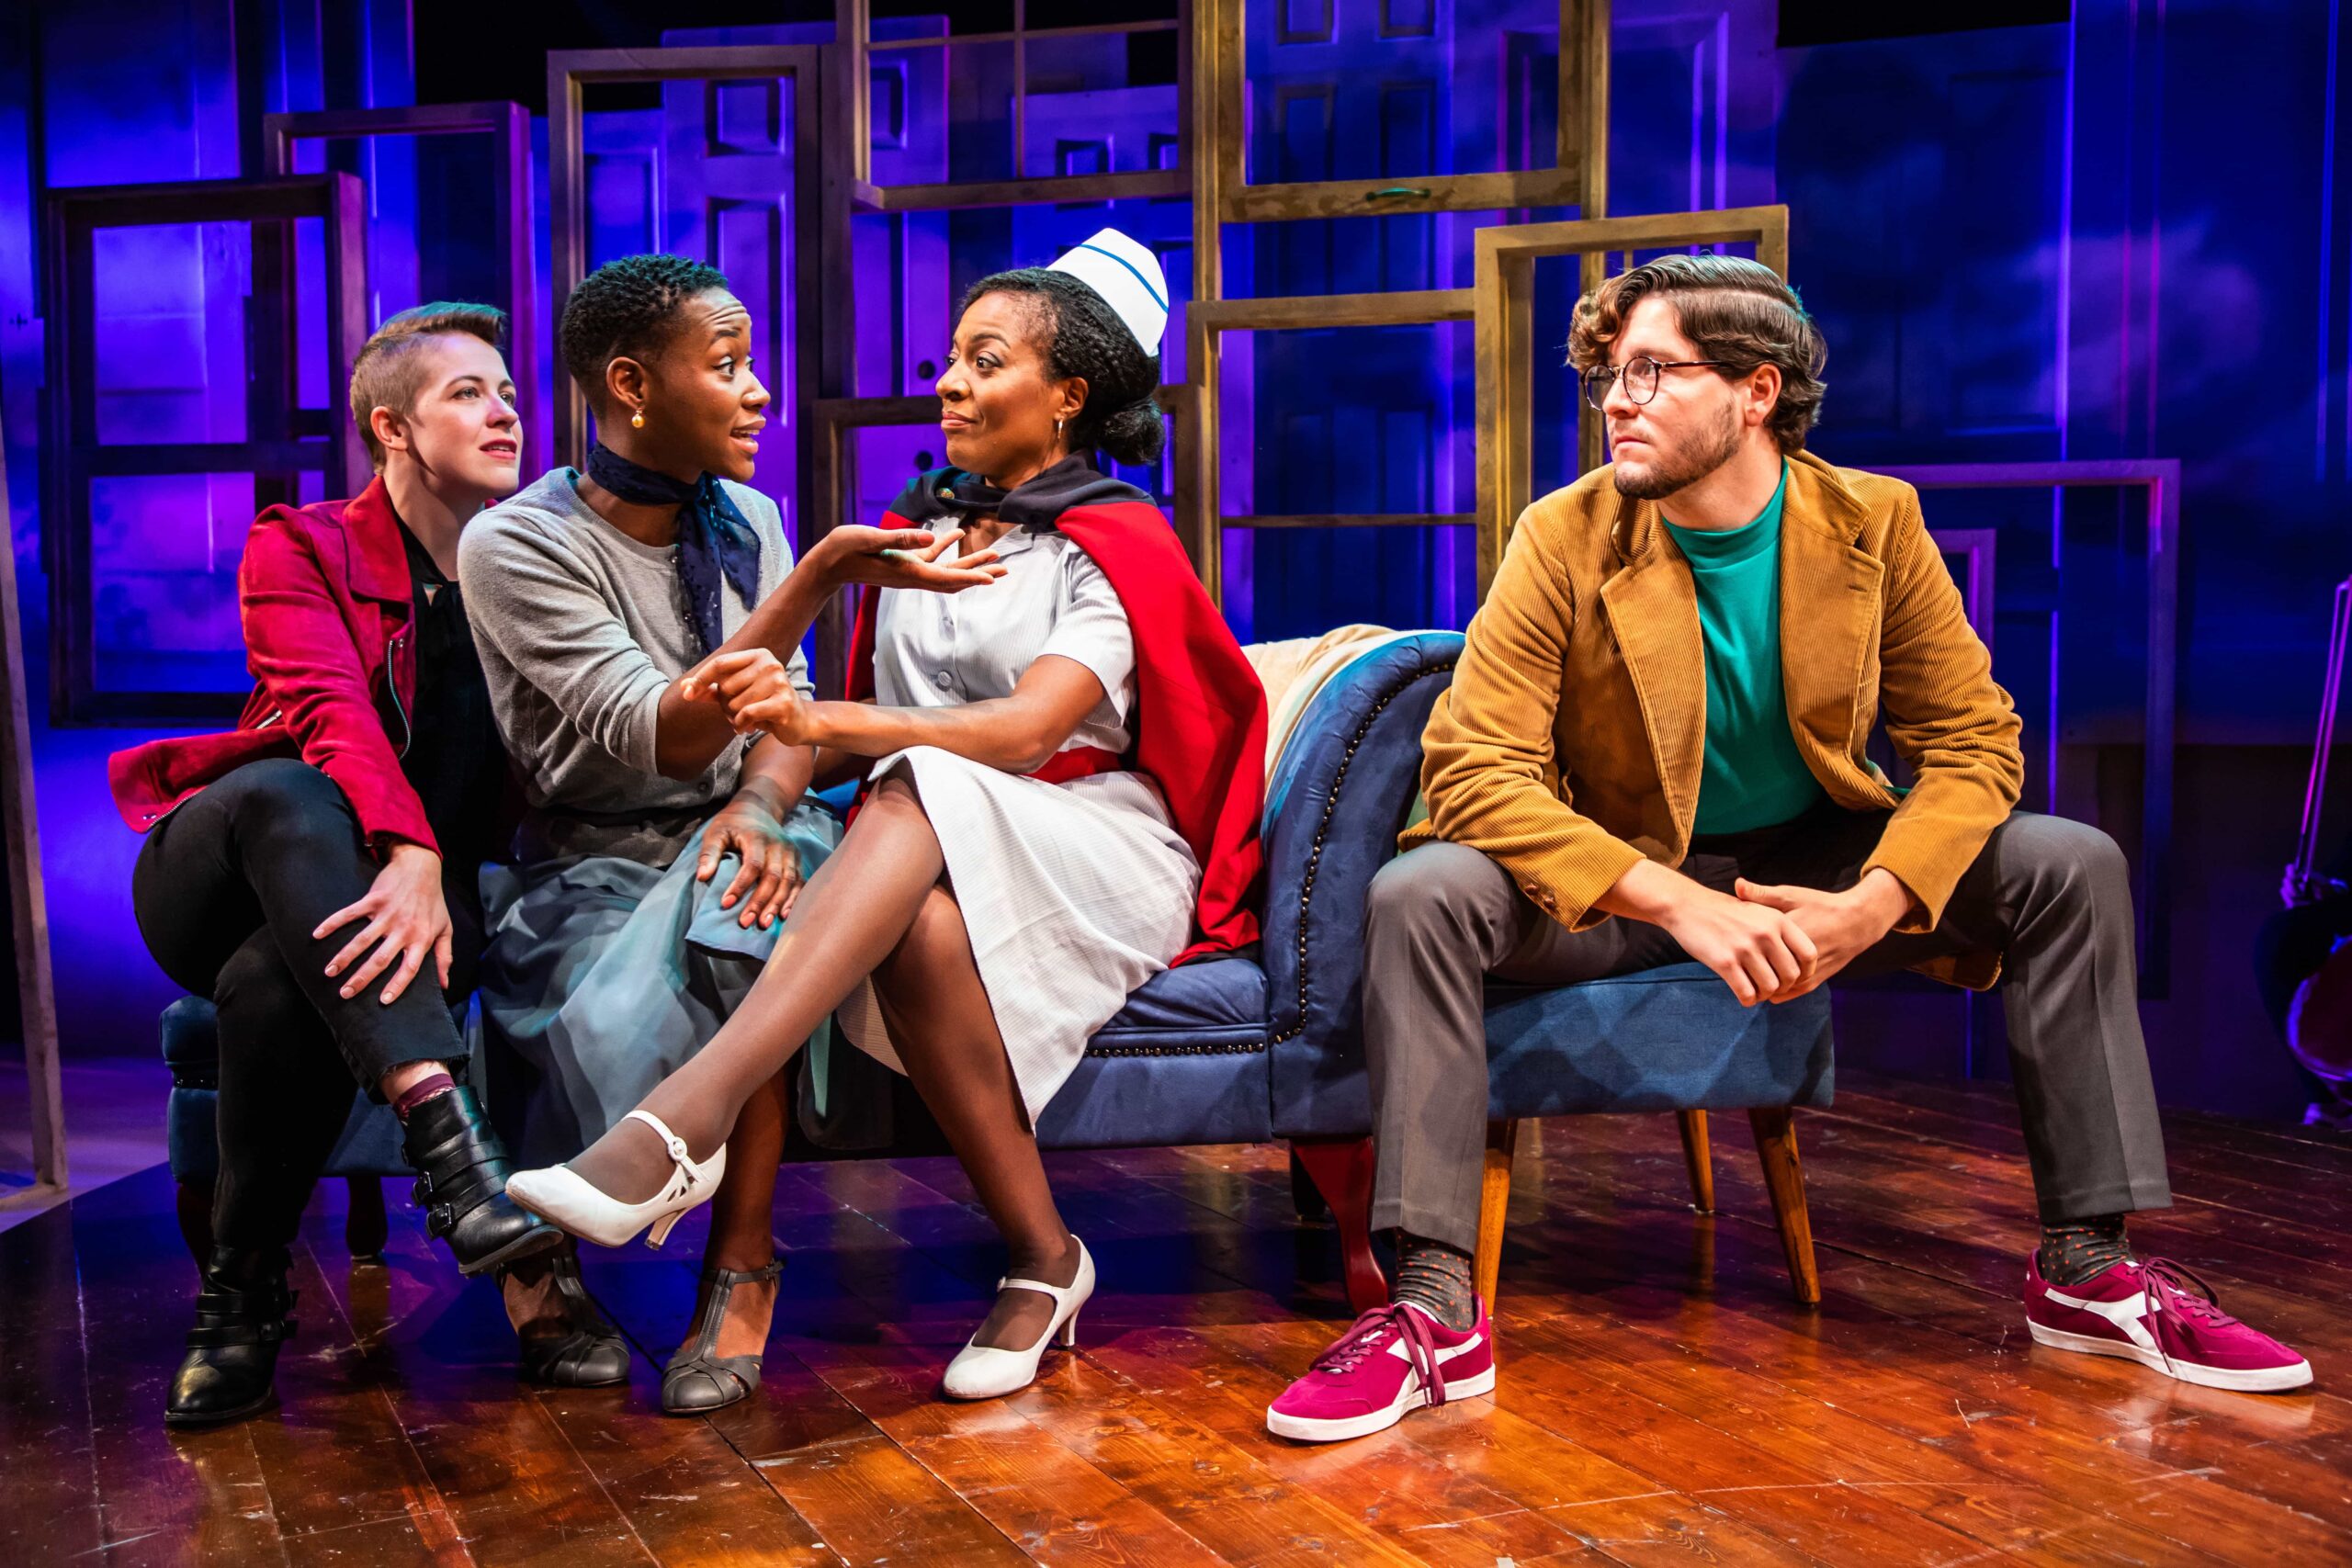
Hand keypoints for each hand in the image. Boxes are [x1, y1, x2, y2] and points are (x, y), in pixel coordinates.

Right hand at [314, 842, 451, 1004]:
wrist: (422, 867)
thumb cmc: (434, 902)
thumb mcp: (446, 929)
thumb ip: (444, 957)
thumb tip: (444, 985)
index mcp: (421, 939)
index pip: (409, 968)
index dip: (398, 985)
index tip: (383, 1001)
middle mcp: (403, 929)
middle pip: (380, 959)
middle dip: (361, 979)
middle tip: (345, 993)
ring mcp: (387, 914)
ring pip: (361, 940)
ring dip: (343, 957)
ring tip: (329, 972)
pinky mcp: (373, 900)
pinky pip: (350, 913)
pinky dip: (332, 923)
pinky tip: (317, 934)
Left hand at [679, 647, 817, 744]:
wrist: (799, 721)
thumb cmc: (764, 704)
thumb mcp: (737, 693)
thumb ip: (711, 689)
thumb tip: (683, 688)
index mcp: (758, 655)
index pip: (720, 663)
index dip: (701, 679)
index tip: (687, 694)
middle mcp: (770, 664)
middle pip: (726, 687)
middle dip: (725, 706)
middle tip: (737, 713)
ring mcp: (779, 682)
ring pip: (735, 703)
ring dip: (734, 717)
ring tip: (747, 719)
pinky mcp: (783, 703)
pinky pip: (746, 714)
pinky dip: (741, 724)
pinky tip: (748, 727)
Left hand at [697, 790, 803, 928]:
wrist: (759, 808)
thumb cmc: (732, 824)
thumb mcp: (715, 832)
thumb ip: (709, 854)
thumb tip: (702, 878)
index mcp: (757, 838)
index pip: (752, 865)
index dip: (740, 886)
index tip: (725, 904)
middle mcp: (778, 846)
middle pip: (773, 877)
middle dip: (759, 902)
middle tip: (745, 922)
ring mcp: (790, 853)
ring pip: (788, 882)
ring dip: (777, 904)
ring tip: (763, 924)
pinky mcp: (797, 860)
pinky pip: (799, 882)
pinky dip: (793, 899)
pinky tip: (784, 915)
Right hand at [816, 524, 1007, 593]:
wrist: (827, 564)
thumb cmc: (844, 550)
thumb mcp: (871, 538)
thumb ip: (901, 538)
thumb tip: (931, 536)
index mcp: (908, 571)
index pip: (946, 578)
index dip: (971, 578)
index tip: (993, 579)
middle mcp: (912, 575)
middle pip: (954, 579)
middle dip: (980, 574)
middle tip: (1005, 570)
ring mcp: (908, 570)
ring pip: (947, 570)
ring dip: (970, 563)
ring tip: (993, 555)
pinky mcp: (903, 561)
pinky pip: (931, 558)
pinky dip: (947, 547)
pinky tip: (957, 534)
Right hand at [1655, 882, 1819, 1006]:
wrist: (1687, 906)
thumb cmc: (1724, 910)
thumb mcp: (1757, 910)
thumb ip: (1778, 929)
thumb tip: (1796, 958)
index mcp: (1777, 920)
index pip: (1808, 954)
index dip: (1806, 972)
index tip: (1796, 978)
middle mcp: (1765, 934)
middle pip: (1791, 975)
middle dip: (1783, 987)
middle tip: (1771, 986)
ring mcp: (1745, 949)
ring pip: (1770, 987)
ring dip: (1764, 995)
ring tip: (1756, 991)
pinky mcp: (1725, 962)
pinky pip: (1747, 993)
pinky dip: (1748, 1000)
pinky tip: (1743, 995)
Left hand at [1732, 869, 1911, 999]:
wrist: (1856, 923)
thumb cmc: (1819, 905)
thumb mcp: (1791, 896)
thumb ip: (1762, 894)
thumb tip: (1736, 884)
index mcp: (1787, 937)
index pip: (1751, 953)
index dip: (1734, 951)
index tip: (1722, 945)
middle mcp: (1796, 960)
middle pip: (1758, 974)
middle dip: (1743, 969)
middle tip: (1729, 961)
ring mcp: (1805, 975)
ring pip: (1771, 989)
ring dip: (1757, 982)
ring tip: (1743, 970)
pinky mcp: (1813, 983)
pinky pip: (1784, 995)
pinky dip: (1771, 990)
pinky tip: (1762, 978)